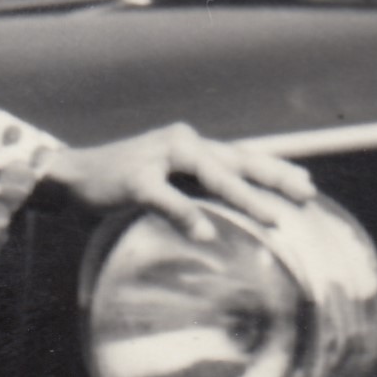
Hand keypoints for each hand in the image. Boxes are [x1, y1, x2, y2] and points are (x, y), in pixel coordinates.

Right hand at [44, 123, 315, 243]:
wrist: (70, 175)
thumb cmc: (120, 180)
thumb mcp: (166, 178)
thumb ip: (195, 186)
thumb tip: (229, 207)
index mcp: (191, 144)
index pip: (241, 154)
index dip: (275, 167)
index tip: (306, 183)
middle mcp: (182, 143)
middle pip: (236, 162)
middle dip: (274, 179)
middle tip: (306, 196)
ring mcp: (158, 158)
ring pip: (212, 177)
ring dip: (246, 199)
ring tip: (274, 220)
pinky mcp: (135, 179)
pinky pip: (167, 198)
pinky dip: (187, 215)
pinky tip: (206, 233)